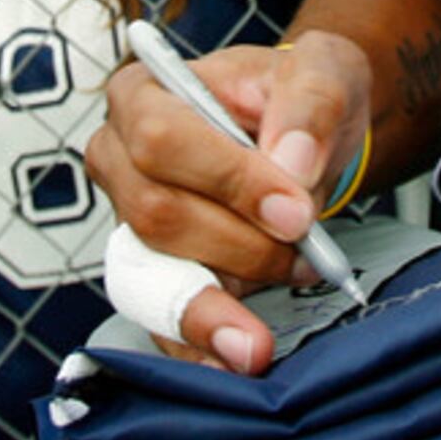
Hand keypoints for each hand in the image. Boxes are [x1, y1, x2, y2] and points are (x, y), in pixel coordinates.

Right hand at [84, 31, 373, 373]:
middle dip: (235, 244)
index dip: (227, 179)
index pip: (162, 139)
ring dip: (213, 308)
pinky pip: (158, 318)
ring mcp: (129, 222)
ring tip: (258, 342)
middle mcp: (120, 159)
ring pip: (152, 274)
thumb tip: (292, 165)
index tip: (296, 212)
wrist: (306, 134)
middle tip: (305, 255)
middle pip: (154, 213)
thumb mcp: (320, 73)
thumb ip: (310, 107)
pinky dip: (193, 347)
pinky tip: (228, 366)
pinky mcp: (151, 272)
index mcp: (144, 94)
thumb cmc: (299, 95)